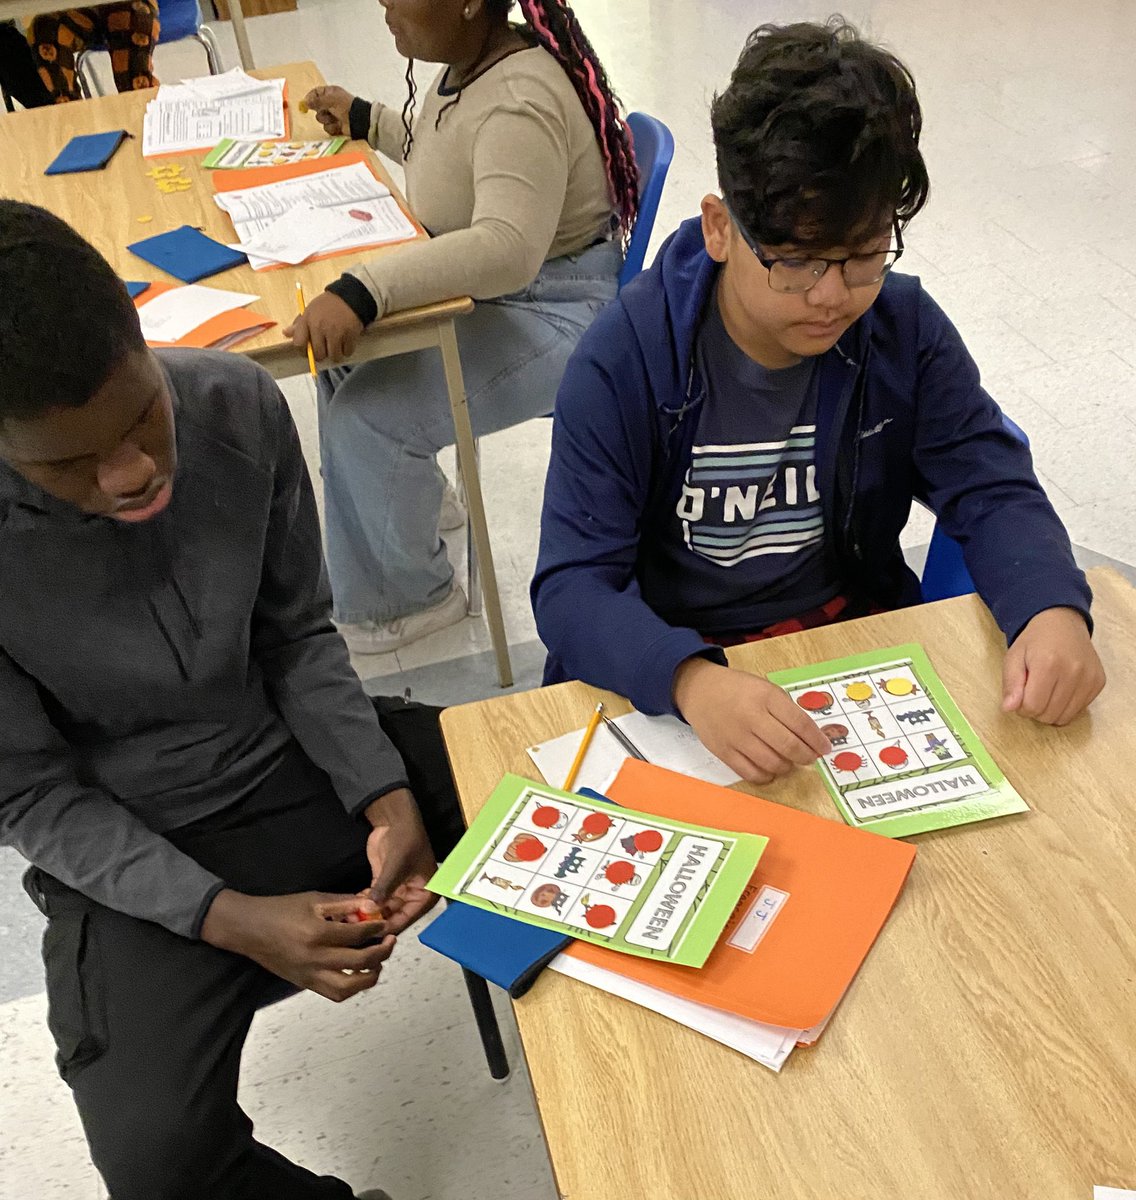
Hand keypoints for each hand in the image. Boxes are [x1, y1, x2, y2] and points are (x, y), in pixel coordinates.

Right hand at [201, 889, 395, 1001]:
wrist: (249, 929)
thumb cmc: (279, 910)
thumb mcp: (314, 899)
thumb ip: (344, 903)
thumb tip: (371, 905)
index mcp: (316, 933)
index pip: (357, 935)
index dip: (376, 929)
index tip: (385, 924)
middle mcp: (314, 958)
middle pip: (358, 962)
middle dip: (381, 953)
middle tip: (389, 942)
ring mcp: (308, 975)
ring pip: (348, 987)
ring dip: (369, 977)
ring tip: (378, 963)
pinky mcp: (304, 984)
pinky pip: (333, 994)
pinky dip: (351, 988)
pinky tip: (359, 975)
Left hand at [283, 291, 363, 363]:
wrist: (350, 296)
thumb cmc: (328, 305)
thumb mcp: (310, 310)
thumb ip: (299, 324)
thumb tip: (286, 333)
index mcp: (308, 320)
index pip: (299, 344)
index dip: (303, 352)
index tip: (308, 352)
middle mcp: (320, 327)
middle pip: (318, 355)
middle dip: (322, 355)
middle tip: (325, 349)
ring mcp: (335, 332)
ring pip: (334, 356)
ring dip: (336, 354)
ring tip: (337, 346)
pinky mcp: (350, 335)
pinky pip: (347, 352)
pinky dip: (347, 350)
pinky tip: (345, 342)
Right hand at [303, 85, 354, 136]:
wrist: (359, 120)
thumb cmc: (346, 106)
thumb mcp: (331, 99)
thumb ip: (317, 101)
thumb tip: (306, 102)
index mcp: (330, 93)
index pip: (316, 93)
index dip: (310, 97)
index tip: (306, 103)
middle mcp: (330, 103)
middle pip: (316, 107)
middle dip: (320, 111)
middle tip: (327, 110)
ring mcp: (332, 115)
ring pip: (320, 119)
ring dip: (327, 120)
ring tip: (336, 119)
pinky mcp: (335, 126)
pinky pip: (327, 128)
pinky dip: (332, 127)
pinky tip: (339, 126)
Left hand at [359, 788, 439, 935]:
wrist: (395, 818)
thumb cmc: (406, 838)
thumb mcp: (397, 866)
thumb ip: (384, 889)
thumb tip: (370, 910)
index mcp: (426, 895)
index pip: (406, 919)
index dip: (388, 926)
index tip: (369, 932)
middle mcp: (413, 897)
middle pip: (393, 917)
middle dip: (374, 921)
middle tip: (354, 926)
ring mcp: (398, 891)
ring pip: (381, 910)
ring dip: (366, 914)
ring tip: (348, 917)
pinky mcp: (385, 885)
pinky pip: (374, 900)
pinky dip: (363, 903)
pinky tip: (350, 906)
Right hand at [673, 657, 831, 784]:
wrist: (700, 690)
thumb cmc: (738, 690)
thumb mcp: (766, 689)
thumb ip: (787, 711)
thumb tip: (812, 738)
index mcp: (766, 696)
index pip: (801, 724)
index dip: (818, 740)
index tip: (825, 747)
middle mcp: (751, 717)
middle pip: (789, 747)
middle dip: (807, 756)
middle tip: (810, 756)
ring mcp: (736, 736)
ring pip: (773, 763)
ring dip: (788, 766)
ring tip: (789, 760)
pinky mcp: (723, 752)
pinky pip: (752, 774)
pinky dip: (767, 775)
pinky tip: (771, 767)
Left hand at [1002, 606, 1104, 724]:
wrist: (1062, 623)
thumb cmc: (1034, 641)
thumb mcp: (1013, 657)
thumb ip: (1010, 684)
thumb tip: (1008, 709)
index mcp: (1048, 664)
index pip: (1032, 707)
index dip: (1021, 707)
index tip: (1020, 695)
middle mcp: (1073, 672)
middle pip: (1049, 715)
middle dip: (1035, 710)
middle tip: (1032, 693)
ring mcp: (1089, 678)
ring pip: (1065, 717)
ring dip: (1051, 711)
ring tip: (1046, 692)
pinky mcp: (1099, 682)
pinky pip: (1079, 710)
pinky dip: (1066, 706)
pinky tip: (1061, 689)